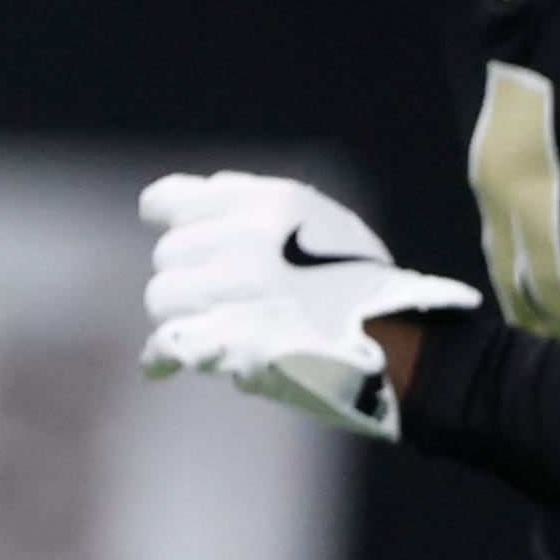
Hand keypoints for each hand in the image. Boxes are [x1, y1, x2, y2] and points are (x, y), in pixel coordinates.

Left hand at [138, 170, 481, 440]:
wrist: (400, 343)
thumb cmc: (363, 284)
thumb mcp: (320, 219)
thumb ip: (257, 205)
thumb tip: (197, 194)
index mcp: (267, 203)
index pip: (175, 202)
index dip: (169, 217)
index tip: (169, 228)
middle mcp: (243, 239)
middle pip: (169, 254)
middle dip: (189, 275)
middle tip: (224, 297)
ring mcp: (233, 291)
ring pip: (162, 298)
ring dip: (183, 315)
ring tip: (218, 326)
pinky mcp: (227, 342)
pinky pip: (167, 343)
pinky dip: (161, 356)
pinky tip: (159, 365)